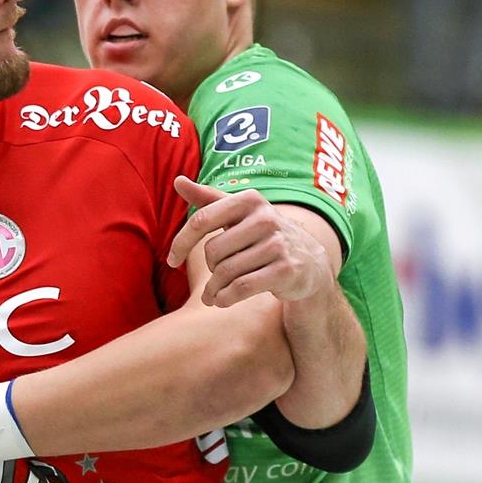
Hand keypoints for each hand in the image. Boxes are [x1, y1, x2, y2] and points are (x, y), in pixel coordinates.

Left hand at [168, 176, 335, 307]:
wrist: (309, 262)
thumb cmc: (262, 235)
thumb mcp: (238, 214)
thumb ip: (207, 198)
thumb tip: (178, 181)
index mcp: (249, 200)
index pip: (201, 221)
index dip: (181, 243)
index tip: (171, 261)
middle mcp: (265, 218)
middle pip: (213, 251)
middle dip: (208, 268)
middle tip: (213, 276)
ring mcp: (278, 244)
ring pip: (226, 272)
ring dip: (214, 289)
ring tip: (213, 294)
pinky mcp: (285, 270)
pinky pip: (241, 287)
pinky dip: (225, 298)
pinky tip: (221, 301)